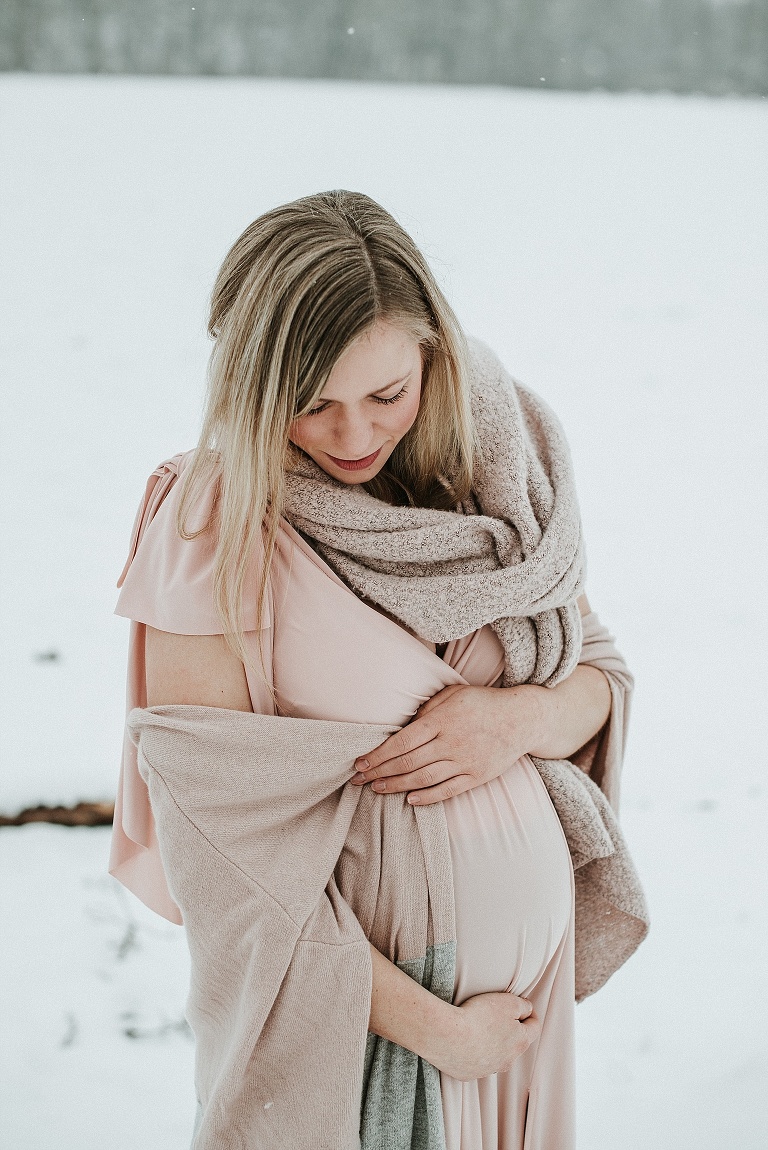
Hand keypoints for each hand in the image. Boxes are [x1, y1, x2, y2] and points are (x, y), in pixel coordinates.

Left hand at [351, 683, 542, 803]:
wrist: (522, 719)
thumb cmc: (482, 703)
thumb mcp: (452, 694)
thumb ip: (426, 710)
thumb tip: (402, 725)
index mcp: (442, 720)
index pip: (402, 742)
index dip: (378, 755)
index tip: (359, 763)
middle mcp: (451, 743)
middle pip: (408, 763)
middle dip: (379, 772)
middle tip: (359, 780)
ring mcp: (465, 762)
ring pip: (423, 779)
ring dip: (396, 786)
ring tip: (377, 789)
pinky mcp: (477, 776)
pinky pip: (448, 790)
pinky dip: (427, 797)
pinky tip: (410, 800)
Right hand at [430, 992, 539, 1080]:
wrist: (447, 1036)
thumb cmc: (478, 1016)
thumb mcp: (507, 1002)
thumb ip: (523, 1005)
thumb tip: (528, 1009)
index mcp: (520, 1042)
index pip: (535, 1027)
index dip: (530, 1013)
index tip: (521, 1006)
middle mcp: (508, 1061)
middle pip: (515, 1043)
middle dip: (510, 1030)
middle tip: (495, 1015)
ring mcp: (488, 1070)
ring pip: (496, 1055)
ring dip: (492, 1043)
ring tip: (477, 1028)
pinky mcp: (469, 1074)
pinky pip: (476, 1063)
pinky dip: (473, 1053)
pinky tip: (464, 1041)